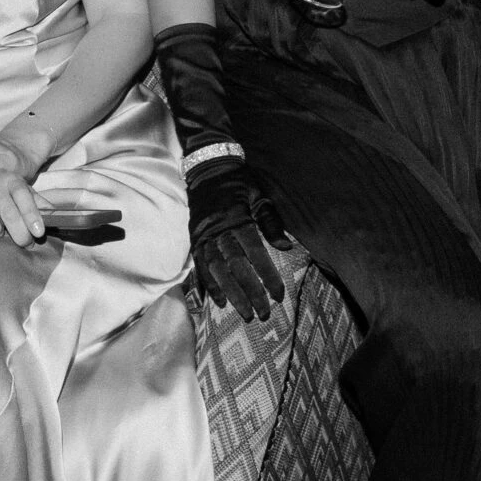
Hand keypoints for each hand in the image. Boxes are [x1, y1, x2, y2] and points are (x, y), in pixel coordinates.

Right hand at [186, 158, 287, 321]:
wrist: (207, 166)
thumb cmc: (239, 182)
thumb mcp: (260, 195)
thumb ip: (271, 222)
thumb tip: (286, 248)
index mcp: (238, 217)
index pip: (255, 253)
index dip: (267, 276)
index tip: (278, 295)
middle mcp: (219, 229)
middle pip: (236, 267)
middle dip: (251, 292)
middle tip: (263, 314)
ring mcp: (203, 235)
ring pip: (217, 270)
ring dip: (231, 294)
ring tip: (245, 313)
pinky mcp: (194, 238)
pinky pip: (200, 266)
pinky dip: (209, 285)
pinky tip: (219, 302)